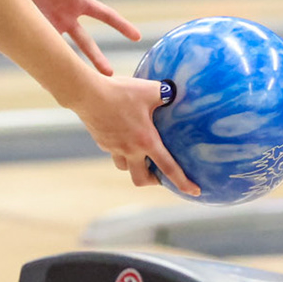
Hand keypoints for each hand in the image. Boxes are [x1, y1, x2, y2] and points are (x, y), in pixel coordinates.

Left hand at [6, 0, 139, 73]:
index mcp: (77, 0)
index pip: (106, 15)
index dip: (122, 26)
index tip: (137, 37)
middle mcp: (66, 15)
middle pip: (87, 42)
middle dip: (98, 58)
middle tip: (110, 76)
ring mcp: (49, 23)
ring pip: (65, 50)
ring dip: (73, 65)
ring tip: (80, 83)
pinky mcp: (33, 27)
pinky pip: (43, 47)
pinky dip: (47, 60)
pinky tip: (50, 77)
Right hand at [71, 75, 199, 195]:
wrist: (87, 94)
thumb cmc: (119, 92)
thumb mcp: (149, 90)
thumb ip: (165, 93)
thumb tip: (174, 92)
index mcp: (146, 141)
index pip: (168, 168)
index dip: (183, 182)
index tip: (195, 191)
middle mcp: (130, 150)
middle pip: (141, 179)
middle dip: (152, 181)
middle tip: (158, 173)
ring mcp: (114, 148)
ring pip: (125, 166)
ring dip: (134, 164)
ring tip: (140, 152)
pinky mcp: (102, 141)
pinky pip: (114, 152)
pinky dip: (121, 149)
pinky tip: (123, 135)